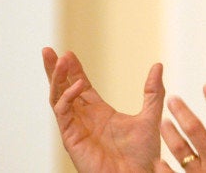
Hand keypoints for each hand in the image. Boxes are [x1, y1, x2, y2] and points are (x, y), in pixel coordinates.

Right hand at [42, 47, 164, 171]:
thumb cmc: (143, 155)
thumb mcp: (151, 116)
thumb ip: (153, 92)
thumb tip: (158, 65)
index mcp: (100, 113)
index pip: (81, 86)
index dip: (74, 70)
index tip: (69, 53)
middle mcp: (85, 118)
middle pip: (62, 89)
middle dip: (54, 70)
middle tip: (48, 50)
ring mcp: (76, 128)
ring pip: (57, 98)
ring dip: (56, 79)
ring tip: (60, 60)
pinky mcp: (72, 138)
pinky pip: (63, 113)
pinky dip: (67, 97)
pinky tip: (77, 86)